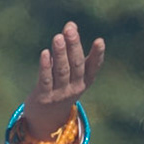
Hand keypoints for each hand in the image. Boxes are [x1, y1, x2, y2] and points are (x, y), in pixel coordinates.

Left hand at [21, 21, 104, 143]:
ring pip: (61, 71)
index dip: (97, 55)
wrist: (45, 119)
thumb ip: (70, 50)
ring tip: (58, 37)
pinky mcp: (44, 97)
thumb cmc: (60, 87)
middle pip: (76, 65)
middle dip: (73, 46)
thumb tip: (70, 24)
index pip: (93, 67)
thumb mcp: (71, 73)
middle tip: (70, 29)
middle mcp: (74, 88)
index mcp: (84, 81)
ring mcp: (59, 94)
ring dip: (60, 53)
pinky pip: (45, 80)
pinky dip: (45, 66)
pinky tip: (45, 53)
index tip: (99, 41)